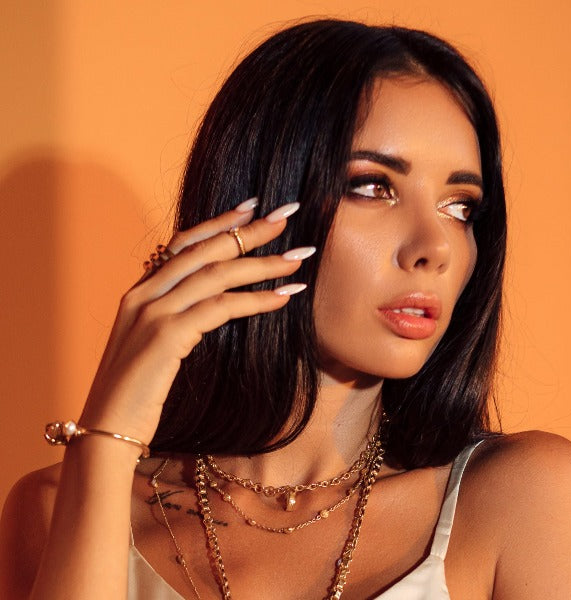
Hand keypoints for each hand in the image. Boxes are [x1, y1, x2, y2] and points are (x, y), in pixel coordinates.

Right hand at [77, 199, 311, 449]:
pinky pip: (220, 308)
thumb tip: (216, 302)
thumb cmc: (136, 393)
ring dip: (263, 264)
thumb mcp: (152, 344)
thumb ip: (176, 317)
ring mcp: (151, 312)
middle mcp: (143, 294)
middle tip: (287, 215)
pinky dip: (255, 300)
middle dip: (249, 231)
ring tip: (298, 258)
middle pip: (204, 249)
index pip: (183, 243)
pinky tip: (283, 297)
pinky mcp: (165, 336)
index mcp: (139, 292)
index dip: (219, 222)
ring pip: (216, 274)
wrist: (107, 432)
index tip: (252, 207)